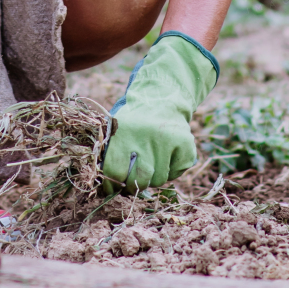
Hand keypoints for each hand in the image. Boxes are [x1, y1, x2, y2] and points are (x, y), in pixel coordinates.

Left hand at [102, 31, 218, 189]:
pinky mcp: (185, 144)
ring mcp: (167, 141)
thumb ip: (108, 156)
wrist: (162, 98)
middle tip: (133, 179)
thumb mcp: (116, 129)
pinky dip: (171, 171)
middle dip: (134, 185)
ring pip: (158, 180)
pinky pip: (175, 174)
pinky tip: (167, 156)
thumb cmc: (134, 122)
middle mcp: (146, 136)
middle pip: (138, 180)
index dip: (112, 184)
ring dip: (154, 177)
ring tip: (152, 161)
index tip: (112, 187)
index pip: (113, 171)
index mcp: (123, 133)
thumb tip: (103, 189)